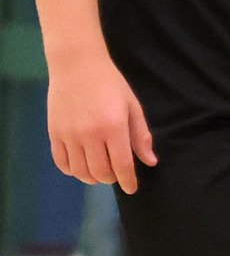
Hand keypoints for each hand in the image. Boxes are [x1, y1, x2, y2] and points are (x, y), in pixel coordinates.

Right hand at [46, 51, 151, 193]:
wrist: (77, 66)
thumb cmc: (111, 85)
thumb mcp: (132, 107)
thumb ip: (141, 136)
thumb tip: (150, 162)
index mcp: (113, 128)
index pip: (122, 165)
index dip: (128, 181)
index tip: (132, 189)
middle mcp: (90, 135)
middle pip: (100, 172)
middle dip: (111, 179)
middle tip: (116, 175)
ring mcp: (69, 135)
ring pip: (80, 171)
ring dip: (92, 177)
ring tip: (100, 172)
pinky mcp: (53, 133)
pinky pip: (61, 162)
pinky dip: (72, 171)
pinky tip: (80, 167)